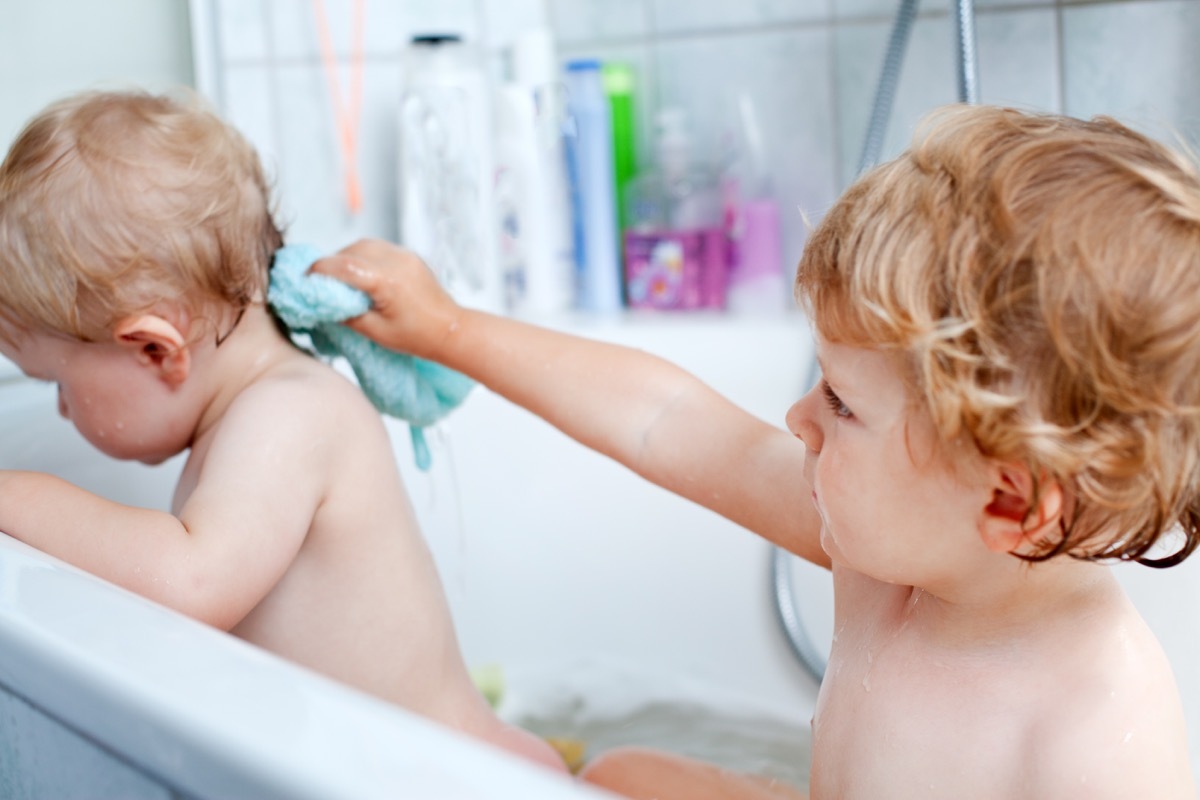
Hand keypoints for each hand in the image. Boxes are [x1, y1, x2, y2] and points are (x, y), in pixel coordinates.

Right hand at [309, 239, 461, 358]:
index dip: (318, 270)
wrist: (451, 329)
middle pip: (350, 251)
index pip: (343, 265)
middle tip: (320, 283)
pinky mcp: (408, 255)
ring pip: (362, 246)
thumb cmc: (416, 336)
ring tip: (339, 281)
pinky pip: (377, 248)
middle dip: (330, 264)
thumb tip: (323, 303)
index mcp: (387, 281)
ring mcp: (404, 255)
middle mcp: (396, 261)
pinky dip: (362, 257)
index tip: (304, 279)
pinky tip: (360, 276)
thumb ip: (346, 314)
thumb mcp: (376, 332)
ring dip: (345, 258)